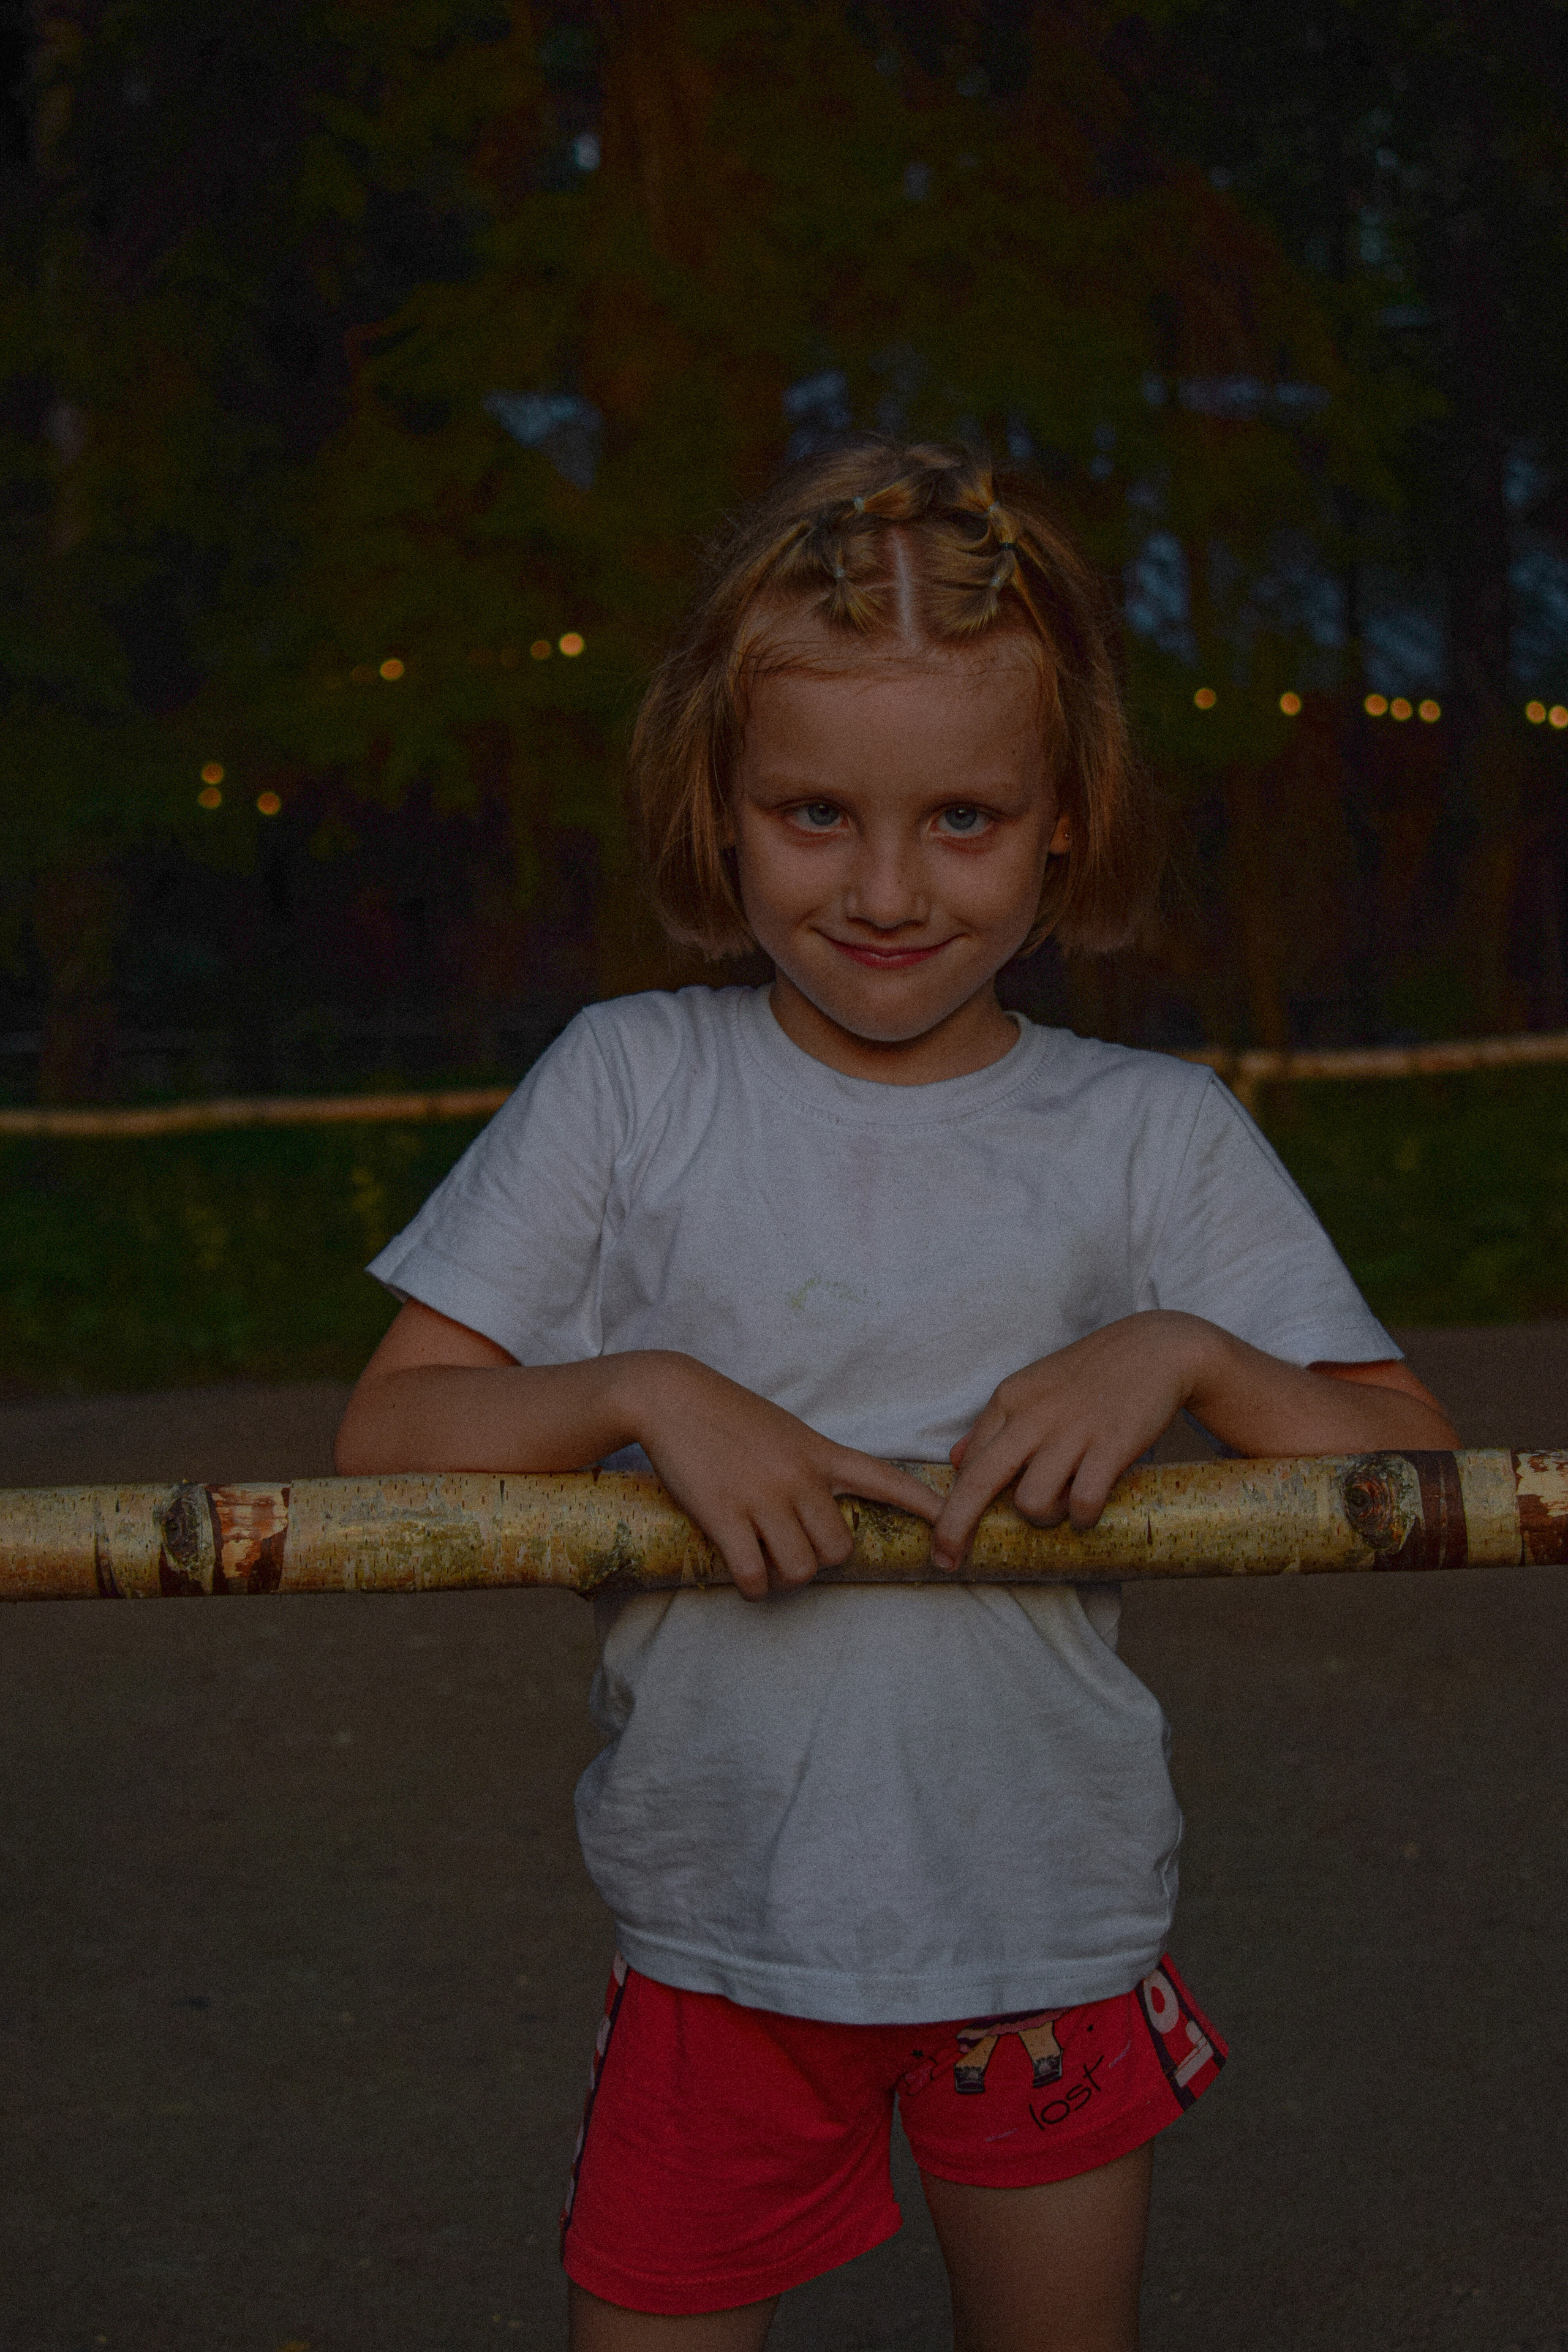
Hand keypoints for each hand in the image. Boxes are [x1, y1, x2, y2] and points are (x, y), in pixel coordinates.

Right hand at [622, 1352, 939, 1600]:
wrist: (670, 1396)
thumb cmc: (725, 1413)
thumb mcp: (783, 1430)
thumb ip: (809, 1465)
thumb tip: (819, 1510)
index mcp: (819, 1452)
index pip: (884, 1478)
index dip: (921, 1505)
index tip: (950, 1525)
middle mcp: (800, 1477)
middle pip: (839, 1549)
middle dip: (819, 1559)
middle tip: (792, 1547)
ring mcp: (763, 1497)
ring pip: (801, 1569)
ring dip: (784, 1577)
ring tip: (764, 1560)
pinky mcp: (724, 1515)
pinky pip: (755, 1575)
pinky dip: (753, 1587)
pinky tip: (745, 1576)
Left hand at [930, 1313, 1217, 1570]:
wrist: (1155, 1348)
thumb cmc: (1089, 1375)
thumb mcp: (1032, 1387)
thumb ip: (993, 1424)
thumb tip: (955, 1460)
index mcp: (1009, 1399)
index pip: (967, 1463)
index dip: (949, 1506)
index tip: (943, 1540)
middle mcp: (1032, 1415)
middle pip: (979, 1483)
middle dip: (955, 1528)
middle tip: (948, 1559)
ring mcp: (1071, 1431)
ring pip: (1031, 1501)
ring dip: (1044, 1518)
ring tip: (1063, 1507)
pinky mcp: (1110, 1445)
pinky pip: (1083, 1501)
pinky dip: (1082, 1517)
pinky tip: (1088, 1511)